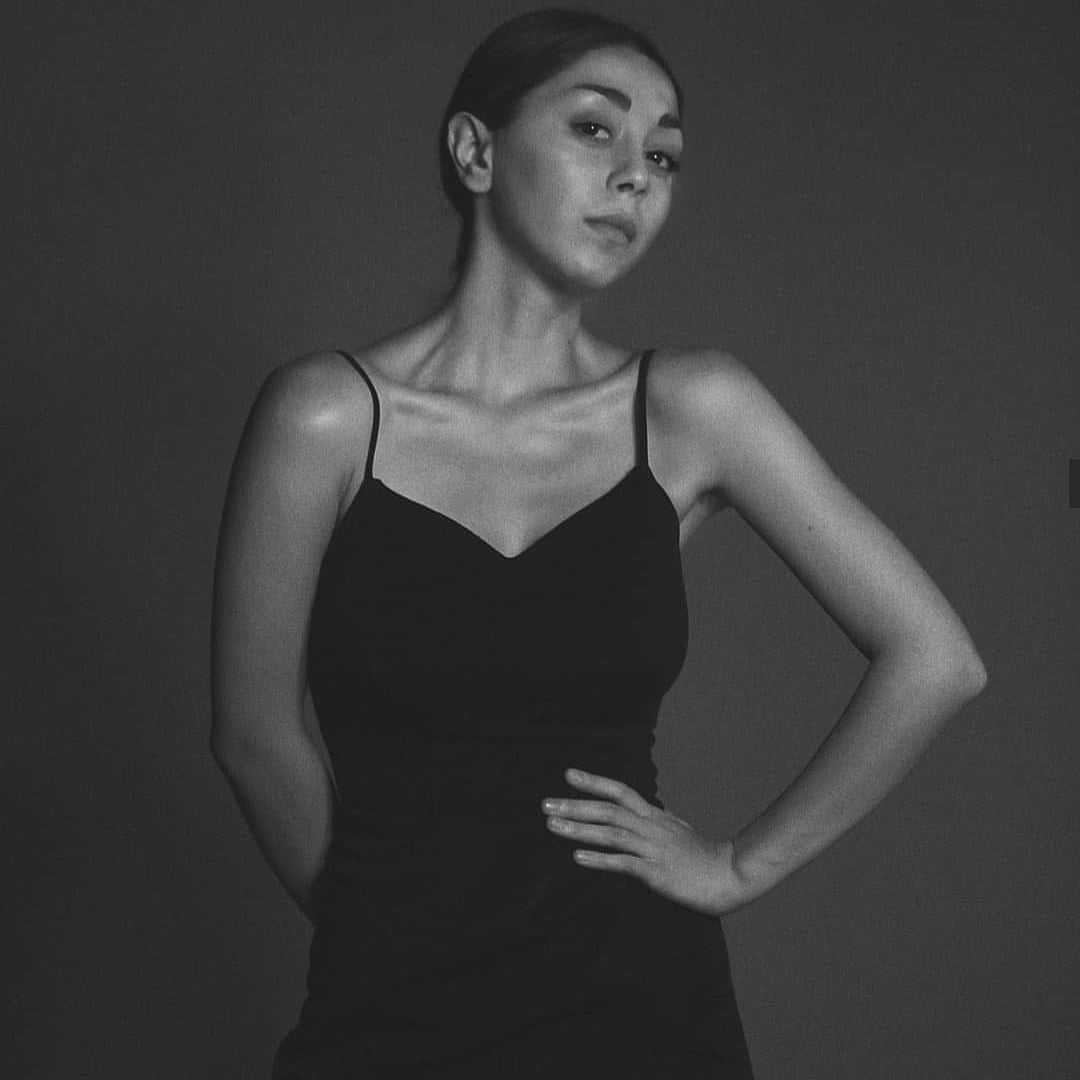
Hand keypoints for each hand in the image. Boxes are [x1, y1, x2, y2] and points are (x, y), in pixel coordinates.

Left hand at [541, 768, 755, 916]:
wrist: (729, 875)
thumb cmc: (703, 856)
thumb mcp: (676, 831)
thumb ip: (656, 822)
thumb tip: (641, 814)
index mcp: (654, 816)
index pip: (620, 791)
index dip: (594, 782)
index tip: (568, 775)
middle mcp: (650, 827)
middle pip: (608, 810)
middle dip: (575, 806)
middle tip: (545, 804)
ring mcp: (653, 848)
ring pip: (611, 833)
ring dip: (579, 829)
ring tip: (552, 826)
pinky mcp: (656, 871)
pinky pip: (623, 863)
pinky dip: (599, 858)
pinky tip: (577, 856)